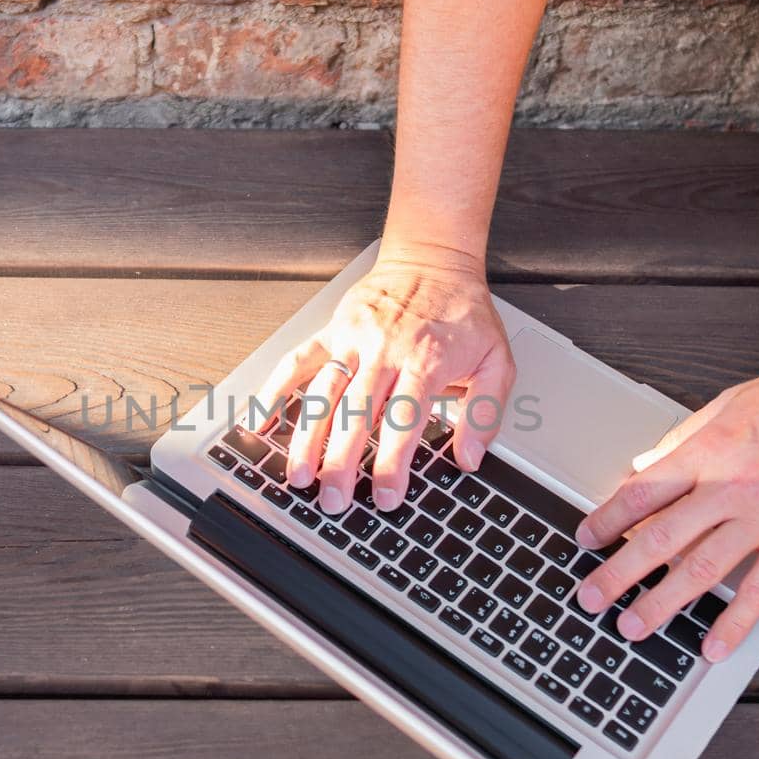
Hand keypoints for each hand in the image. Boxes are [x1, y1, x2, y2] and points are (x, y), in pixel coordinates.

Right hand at [253, 243, 514, 516]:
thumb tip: (470, 459)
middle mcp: (385, 350)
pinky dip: (275, 389)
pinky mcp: (332, 329)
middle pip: (355, 414)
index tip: (385, 496)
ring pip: (323, 393)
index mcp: (426, 361)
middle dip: (340, 462)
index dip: (391, 463)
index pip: (403, 421)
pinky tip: (261, 419)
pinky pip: (297, 360)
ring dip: (306, 436)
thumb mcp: (497, 360)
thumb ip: (485, 413)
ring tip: (298, 474)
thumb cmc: (465, 312)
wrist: (434, 258)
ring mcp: (353, 339)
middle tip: (333, 500)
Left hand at [569, 327, 758, 661]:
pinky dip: (735, 623)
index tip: (586, 538)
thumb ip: (688, 438)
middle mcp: (729, 487)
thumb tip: (648, 464)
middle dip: (618, 573)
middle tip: (590, 598)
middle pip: (659, 538)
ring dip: (661, 604)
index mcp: (708, 450)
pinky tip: (714, 645)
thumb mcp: (735, 403)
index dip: (607, 519)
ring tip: (633, 626)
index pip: (642, 492)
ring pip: (700, 570)